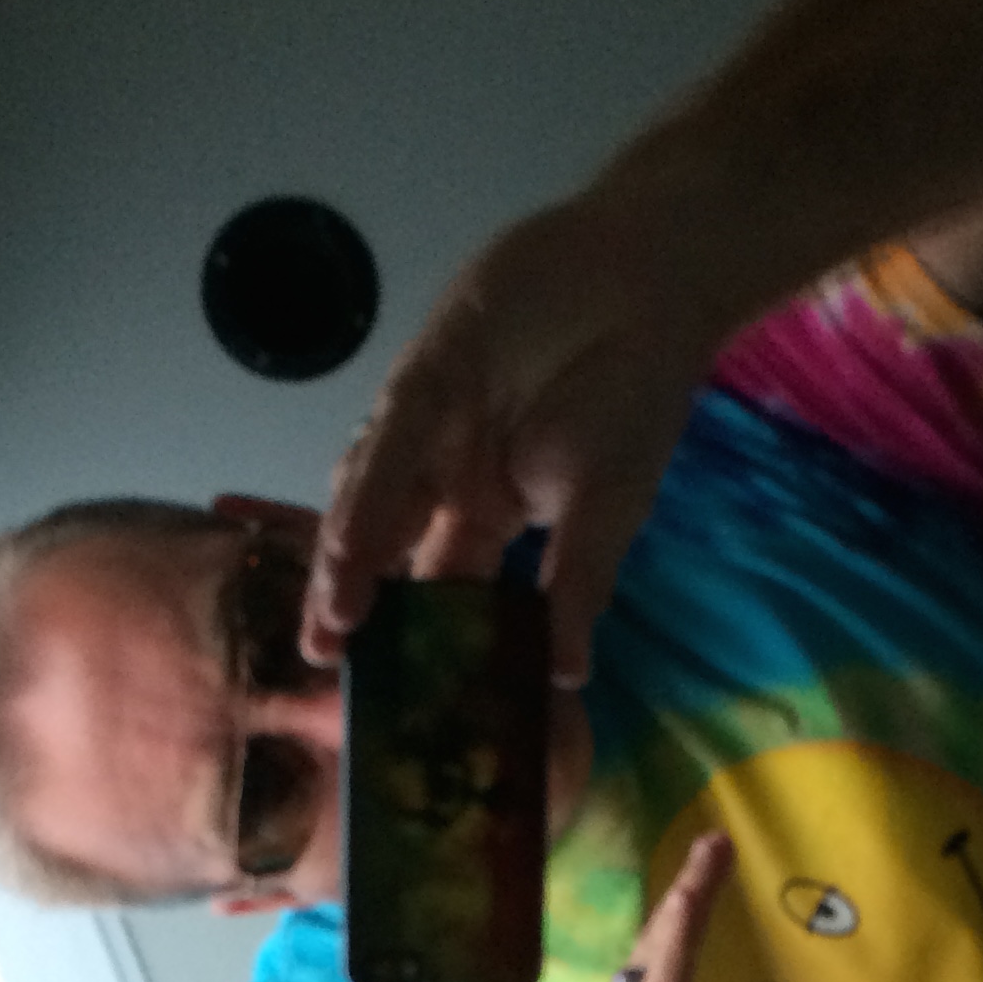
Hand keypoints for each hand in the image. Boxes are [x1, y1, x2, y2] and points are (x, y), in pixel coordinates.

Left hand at [303, 183, 730, 687]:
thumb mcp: (611, 507)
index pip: (440, 591)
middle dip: (355, 607)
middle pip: (388, 551)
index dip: (412, 644)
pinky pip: (393, 439)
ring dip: (351, 560)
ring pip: (375, 500)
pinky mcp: (427, 372)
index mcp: (488, 518)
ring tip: (334, 623)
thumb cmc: (638, 394)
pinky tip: (355, 548)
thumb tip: (566, 679)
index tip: (390, 703)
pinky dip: (373, 494)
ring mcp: (430, 427)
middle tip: (329, 663)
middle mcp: (445, 478)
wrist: (653, 278)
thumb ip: (577, 586)